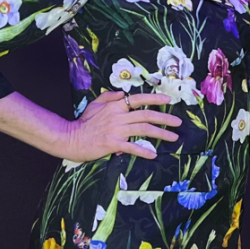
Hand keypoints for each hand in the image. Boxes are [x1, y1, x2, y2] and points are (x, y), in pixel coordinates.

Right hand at [63, 91, 180, 161]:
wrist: (71, 138)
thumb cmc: (84, 122)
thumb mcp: (95, 104)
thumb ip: (110, 97)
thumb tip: (124, 94)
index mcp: (116, 106)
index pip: (139, 99)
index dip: (155, 99)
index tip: (168, 100)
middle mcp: (118, 116)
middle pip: (146, 115)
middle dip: (165, 118)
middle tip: (178, 122)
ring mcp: (116, 130)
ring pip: (144, 130)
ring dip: (161, 133)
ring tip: (173, 137)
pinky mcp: (113, 144)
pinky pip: (132, 147)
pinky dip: (143, 151)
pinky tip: (153, 154)